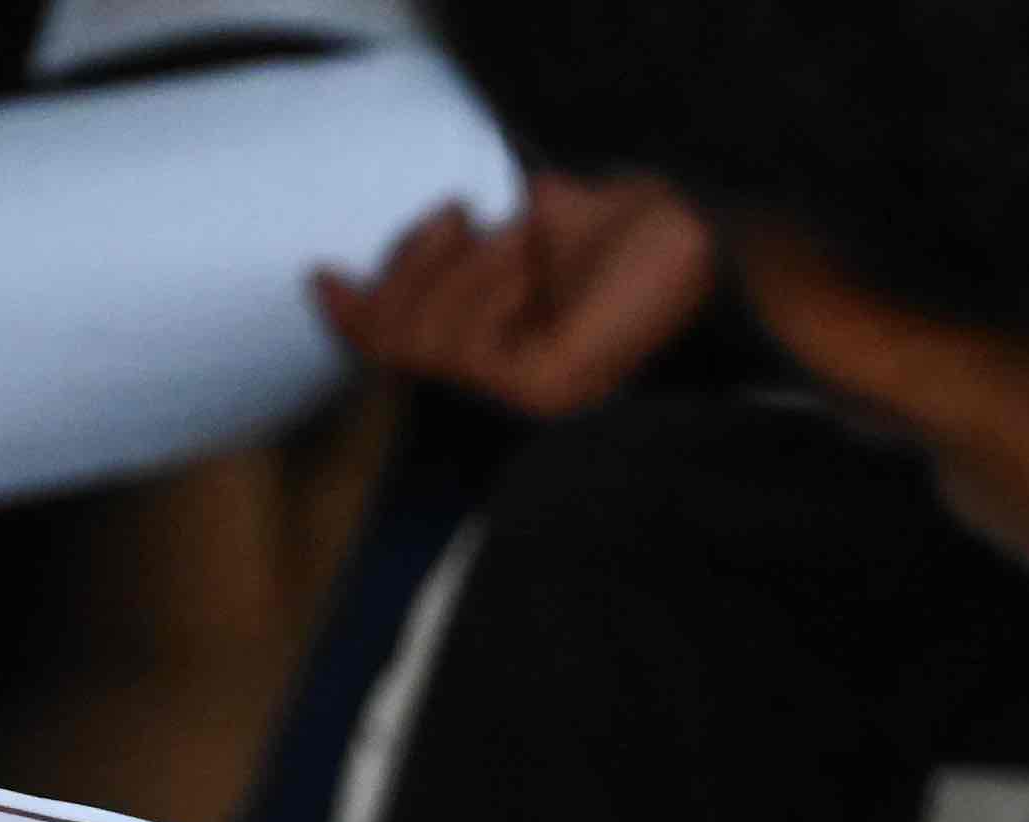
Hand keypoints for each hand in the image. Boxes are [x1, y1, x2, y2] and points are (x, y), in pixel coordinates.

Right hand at [312, 174, 715, 417]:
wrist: (707, 247)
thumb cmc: (641, 240)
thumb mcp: (542, 225)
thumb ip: (485, 241)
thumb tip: (437, 225)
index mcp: (508, 353)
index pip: (405, 350)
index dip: (357, 315)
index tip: (320, 275)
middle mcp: (513, 386)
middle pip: (400, 343)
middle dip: (412, 269)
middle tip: (462, 220)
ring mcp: (527, 393)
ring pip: (425, 335)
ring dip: (463, 266)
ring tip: (520, 241)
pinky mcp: (545, 387)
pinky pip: (468, 338)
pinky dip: (490, 277)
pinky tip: (525, 251)